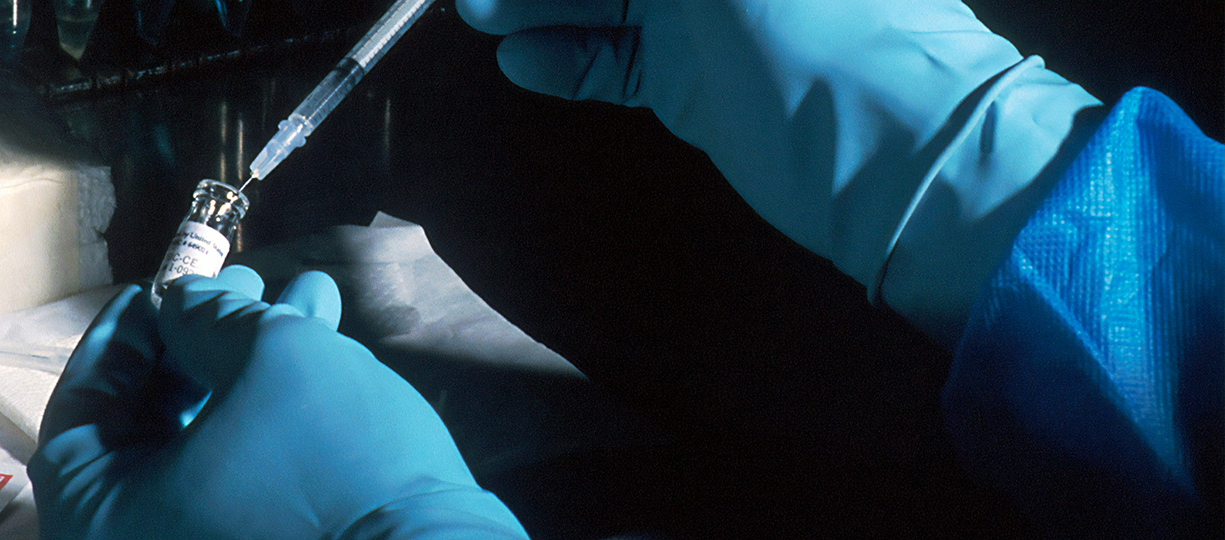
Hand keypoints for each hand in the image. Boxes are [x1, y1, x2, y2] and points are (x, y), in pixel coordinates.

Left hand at [30, 267, 527, 538]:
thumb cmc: (332, 461)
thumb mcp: (269, 358)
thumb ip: (208, 316)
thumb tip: (184, 303)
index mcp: (103, 518)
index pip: (82, 410)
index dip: (123, 336)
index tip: (158, 286)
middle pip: (149, 427)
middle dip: (203, 342)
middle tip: (243, 284)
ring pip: (209, 446)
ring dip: (252, 366)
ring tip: (304, 298)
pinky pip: (245, 480)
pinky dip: (273, 416)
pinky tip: (323, 348)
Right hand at [457, 0, 1102, 343]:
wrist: (901, 161)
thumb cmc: (822, 34)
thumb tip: (575, 19)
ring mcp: (708, 20)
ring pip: (604, 1)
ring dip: (538, 6)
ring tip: (474, 14)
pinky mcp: (696, 83)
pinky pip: (615, 59)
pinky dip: (567, 58)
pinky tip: (518, 59)